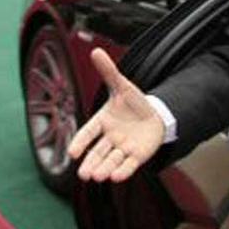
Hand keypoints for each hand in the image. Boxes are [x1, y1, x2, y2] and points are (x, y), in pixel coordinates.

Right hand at [69, 48, 164, 182]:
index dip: (80, 142)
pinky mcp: (136, 157)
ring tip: (97, 177)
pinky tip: (116, 178)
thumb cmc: (133, 102)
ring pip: (111, 161)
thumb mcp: (122, 86)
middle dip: (91, 163)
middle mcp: (110, 138)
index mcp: (102, 122)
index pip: (88, 132)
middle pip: (97, 152)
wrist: (155, 115)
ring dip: (104, 169)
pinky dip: (122, 171)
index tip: (72, 153)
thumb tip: (96, 50)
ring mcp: (122, 149)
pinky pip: (128, 165)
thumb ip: (108, 72)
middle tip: (83, 175)